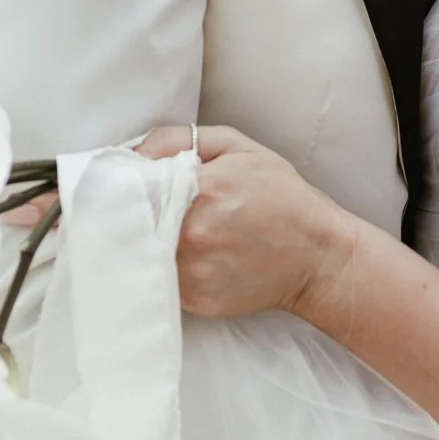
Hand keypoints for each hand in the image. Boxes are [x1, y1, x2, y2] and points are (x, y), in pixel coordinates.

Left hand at [135, 126, 357, 321]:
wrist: (318, 255)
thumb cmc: (282, 197)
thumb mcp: (237, 147)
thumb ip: (178, 139)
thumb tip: (130, 152)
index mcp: (200, 189)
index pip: (131, 185)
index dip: (122, 185)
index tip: (120, 187)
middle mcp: (191, 234)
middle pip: (132, 222)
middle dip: (132, 214)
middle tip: (145, 210)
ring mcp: (193, 272)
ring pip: (143, 254)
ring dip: (146, 244)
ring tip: (179, 234)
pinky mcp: (197, 300)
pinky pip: (163, 280)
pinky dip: (167, 269)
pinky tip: (194, 258)